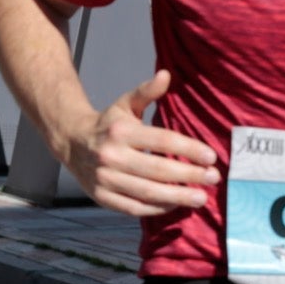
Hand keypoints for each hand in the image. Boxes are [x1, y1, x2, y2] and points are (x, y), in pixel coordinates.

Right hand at [59, 70, 219, 216]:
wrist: (72, 143)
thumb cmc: (109, 124)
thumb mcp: (125, 104)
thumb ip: (147, 92)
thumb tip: (166, 75)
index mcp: (120, 131)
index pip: (161, 140)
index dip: (188, 149)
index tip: (211, 157)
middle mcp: (110, 156)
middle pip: (157, 170)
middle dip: (189, 175)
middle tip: (213, 178)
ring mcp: (105, 179)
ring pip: (148, 192)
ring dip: (178, 196)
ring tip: (201, 197)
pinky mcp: (102, 197)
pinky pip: (134, 208)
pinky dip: (157, 209)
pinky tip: (175, 204)